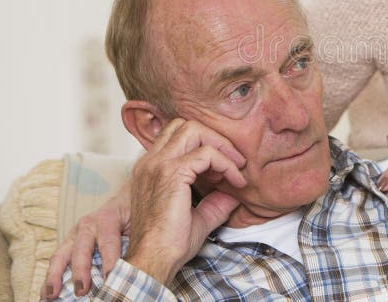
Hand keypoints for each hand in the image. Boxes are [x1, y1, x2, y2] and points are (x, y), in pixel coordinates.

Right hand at [41, 180, 132, 299]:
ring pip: (61, 254)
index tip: (110, 279)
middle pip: (81, 249)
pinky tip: (46, 293)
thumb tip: (138, 268)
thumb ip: (135, 243)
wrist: (125, 198)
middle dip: (81, 271)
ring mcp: (75, 233)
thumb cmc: (134, 214)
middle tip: (82, 291)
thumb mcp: (139, 224)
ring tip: (50, 296)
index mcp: (108, 218)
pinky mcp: (69, 242)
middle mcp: (88, 224)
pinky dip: (50, 277)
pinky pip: (57, 259)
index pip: (109, 242)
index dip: (110, 261)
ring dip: (54, 276)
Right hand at [123, 118, 246, 284]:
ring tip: (236, 168)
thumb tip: (236, 192)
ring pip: (194, 130)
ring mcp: (158, 164)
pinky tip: (234, 182)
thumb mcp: (198, 216)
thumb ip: (216, 200)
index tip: (225, 170)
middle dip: (215, 139)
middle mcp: (151, 161)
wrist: (153, 261)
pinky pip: (207, 154)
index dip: (207, 145)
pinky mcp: (171, 173)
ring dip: (221, 146)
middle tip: (235, 161)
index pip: (179, 136)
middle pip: (186, 125)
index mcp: (151, 167)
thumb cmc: (170, 243)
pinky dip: (226, 164)